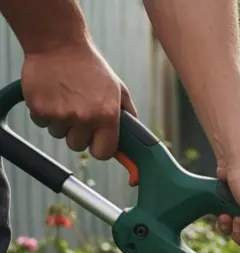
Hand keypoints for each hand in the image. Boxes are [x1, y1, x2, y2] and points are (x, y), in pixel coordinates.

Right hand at [22, 43, 136, 159]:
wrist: (59, 45)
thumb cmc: (90, 66)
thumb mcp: (118, 88)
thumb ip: (127, 114)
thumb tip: (133, 135)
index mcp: (107, 115)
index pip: (103, 153)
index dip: (99, 147)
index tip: (96, 140)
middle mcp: (84, 118)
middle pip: (77, 145)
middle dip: (77, 133)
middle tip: (77, 113)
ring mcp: (60, 114)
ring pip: (58, 134)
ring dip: (60, 122)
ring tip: (64, 99)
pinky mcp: (39, 108)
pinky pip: (41, 123)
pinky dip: (43, 113)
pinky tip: (51, 95)